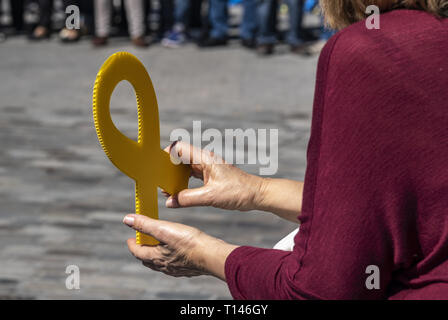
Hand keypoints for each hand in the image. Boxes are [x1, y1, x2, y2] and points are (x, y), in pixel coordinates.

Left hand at [123, 214, 237, 279]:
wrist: (211, 255)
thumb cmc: (189, 242)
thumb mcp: (164, 229)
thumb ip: (145, 224)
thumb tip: (127, 219)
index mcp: (156, 257)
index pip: (138, 252)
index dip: (132, 244)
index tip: (130, 239)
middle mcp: (164, 266)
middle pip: (147, 259)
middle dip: (143, 250)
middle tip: (143, 240)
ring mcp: (176, 269)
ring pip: (160, 263)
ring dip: (156, 254)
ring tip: (158, 244)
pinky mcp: (187, 268)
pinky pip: (173, 264)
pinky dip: (169, 257)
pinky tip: (176, 251)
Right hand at [163, 141, 263, 211]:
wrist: (257, 194)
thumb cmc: (239, 191)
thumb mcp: (211, 197)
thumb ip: (188, 199)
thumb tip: (170, 201)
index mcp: (205, 158)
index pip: (180, 148)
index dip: (167, 153)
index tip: (158, 165)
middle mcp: (205, 160)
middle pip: (180, 157)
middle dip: (168, 168)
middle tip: (161, 181)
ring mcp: (208, 168)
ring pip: (186, 168)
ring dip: (176, 177)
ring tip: (168, 189)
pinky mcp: (211, 177)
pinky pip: (192, 177)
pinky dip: (184, 183)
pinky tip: (179, 192)